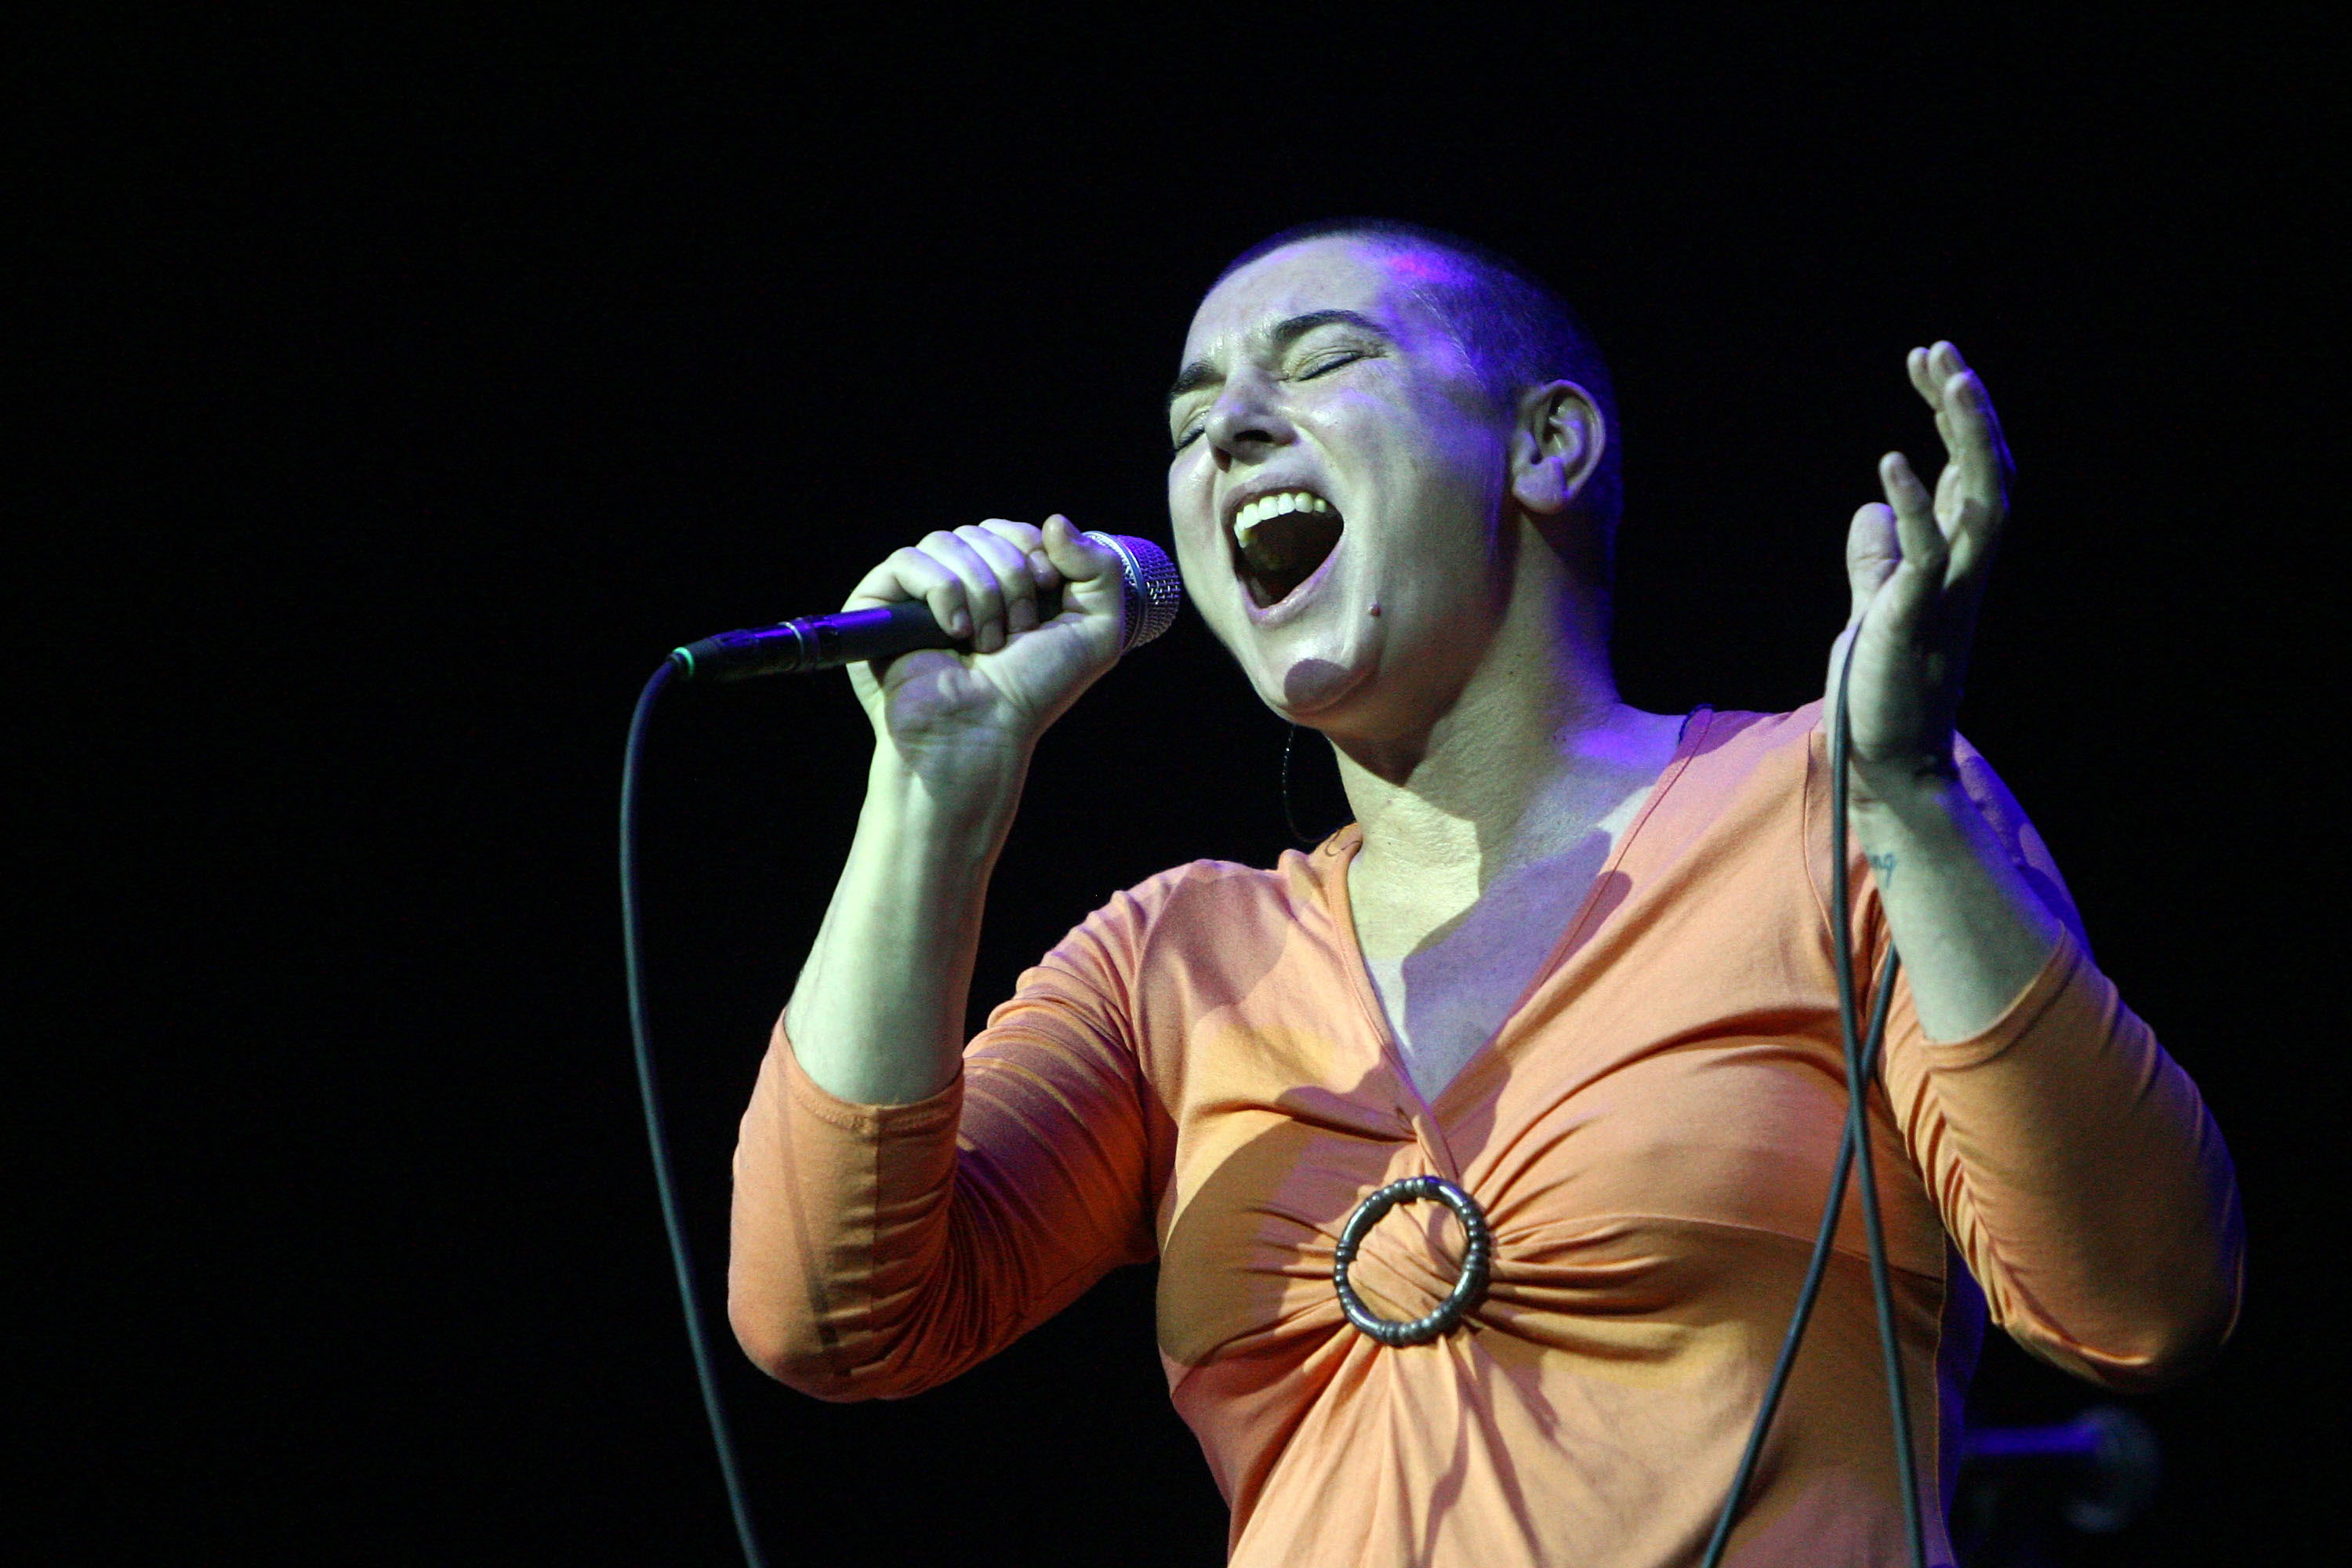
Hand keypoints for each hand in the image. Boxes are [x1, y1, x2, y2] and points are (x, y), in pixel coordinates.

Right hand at [843, 515, 1126, 781]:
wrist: (982, 732)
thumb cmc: (1033, 692)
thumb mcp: (1097, 632)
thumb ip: (1099, 567)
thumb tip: (1054, 520)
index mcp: (1002, 585)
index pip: (1012, 530)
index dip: (1033, 552)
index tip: (1047, 593)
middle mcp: (959, 584)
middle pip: (983, 531)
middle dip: (1011, 580)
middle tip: (1015, 634)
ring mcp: (916, 594)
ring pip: (947, 542)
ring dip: (981, 593)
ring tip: (984, 643)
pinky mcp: (879, 603)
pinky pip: (909, 560)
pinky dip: (942, 592)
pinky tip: (953, 632)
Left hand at [1828, 341, 2014, 807]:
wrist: (1887, 760)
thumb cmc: (1880, 689)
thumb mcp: (1873, 608)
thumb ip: (1878, 561)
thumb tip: (1871, 511)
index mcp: (1954, 562)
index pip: (1965, 470)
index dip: (1952, 413)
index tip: (1928, 361)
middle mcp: (1964, 570)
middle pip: (1988, 471)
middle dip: (1968, 408)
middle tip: (1940, 351)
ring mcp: (1948, 594)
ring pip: (1982, 501)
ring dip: (1967, 438)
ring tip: (1946, 378)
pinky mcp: (1916, 620)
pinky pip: (1928, 554)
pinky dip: (1914, 506)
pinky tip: (1889, 462)